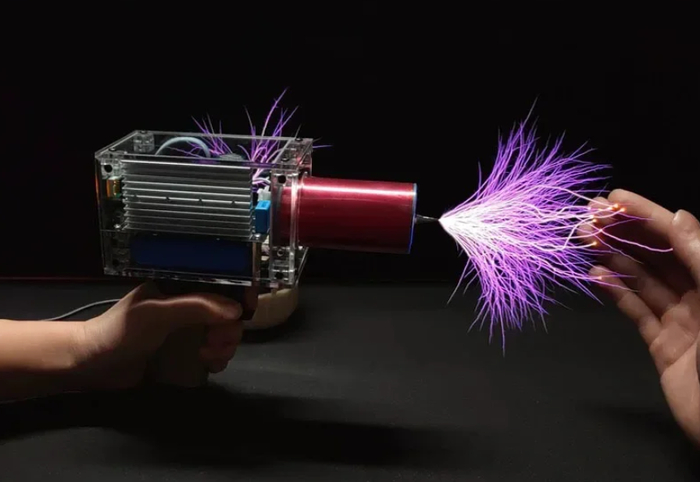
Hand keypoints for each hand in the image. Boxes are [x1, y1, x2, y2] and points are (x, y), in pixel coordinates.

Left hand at [74, 282, 243, 389]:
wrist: (91, 365)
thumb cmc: (120, 331)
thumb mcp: (158, 313)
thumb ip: (195, 307)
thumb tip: (235, 310)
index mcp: (181, 286)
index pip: (221, 283)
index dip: (239, 294)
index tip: (246, 310)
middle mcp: (188, 305)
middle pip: (228, 312)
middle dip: (231, 328)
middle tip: (216, 342)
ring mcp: (187, 330)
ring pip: (224, 334)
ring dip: (226, 346)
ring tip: (210, 356)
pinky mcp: (185, 353)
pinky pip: (213, 353)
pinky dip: (218, 359)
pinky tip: (209, 365)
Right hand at [588, 189, 699, 444]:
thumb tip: (678, 216)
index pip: (679, 236)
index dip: (647, 214)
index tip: (613, 198)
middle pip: (658, 254)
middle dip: (624, 232)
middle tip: (589, 218)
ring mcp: (681, 319)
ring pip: (643, 280)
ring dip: (614, 257)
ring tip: (585, 240)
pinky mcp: (663, 344)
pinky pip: (636, 311)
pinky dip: (615, 292)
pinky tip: (596, 275)